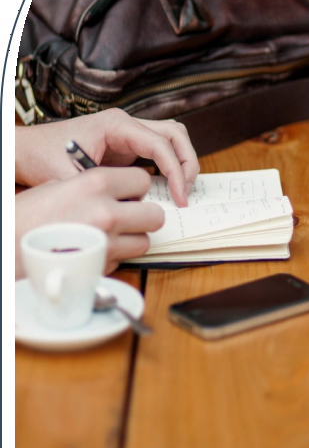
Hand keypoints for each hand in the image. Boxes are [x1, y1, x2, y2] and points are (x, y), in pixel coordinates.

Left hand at [15, 109, 198, 206]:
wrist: (28, 149)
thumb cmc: (44, 156)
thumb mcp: (71, 176)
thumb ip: (103, 189)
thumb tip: (134, 205)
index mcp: (117, 125)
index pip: (161, 143)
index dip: (176, 171)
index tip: (180, 196)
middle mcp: (127, 124)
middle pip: (175, 134)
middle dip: (187, 163)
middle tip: (186, 192)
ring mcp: (130, 133)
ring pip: (172, 138)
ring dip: (182, 162)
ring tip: (181, 189)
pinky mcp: (128, 145)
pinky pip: (160, 150)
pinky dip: (170, 166)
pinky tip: (167, 187)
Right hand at [15, 168, 164, 278]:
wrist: (9, 246)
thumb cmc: (28, 216)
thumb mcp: (59, 186)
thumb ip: (93, 187)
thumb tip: (117, 191)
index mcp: (96, 183)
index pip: (143, 180)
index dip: (136, 188)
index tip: (129, 193)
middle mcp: (107, 211)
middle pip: (155, 215)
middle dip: (144, 216)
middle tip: (129, 217)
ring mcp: (106, 243)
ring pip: (144, 242)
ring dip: (132, 240)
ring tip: (111, 236)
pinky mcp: (101, 267)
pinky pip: (124, 261)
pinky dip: (114, 257)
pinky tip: (95, 250)